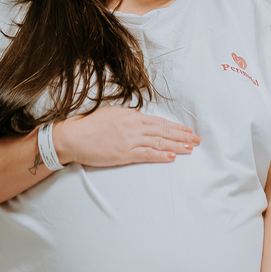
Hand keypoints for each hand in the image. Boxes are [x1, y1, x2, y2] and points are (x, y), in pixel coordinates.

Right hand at [53, 105, 198, 166]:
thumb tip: (139, 119)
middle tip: (197, 140)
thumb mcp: (112, 114)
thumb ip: (128, 117)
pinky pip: (147, 154)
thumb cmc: (89, 126)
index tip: (187, 130)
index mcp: (131, 115)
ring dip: (177, 146)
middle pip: (163, 131)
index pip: (159, 122)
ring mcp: (130, 140)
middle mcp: (134, 126)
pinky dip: (161, 155)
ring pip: (159, 142)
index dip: (175, 127)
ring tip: (190, 148)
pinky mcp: (124, 153)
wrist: (74, 136)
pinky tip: (172, 156)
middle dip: (182, 136)